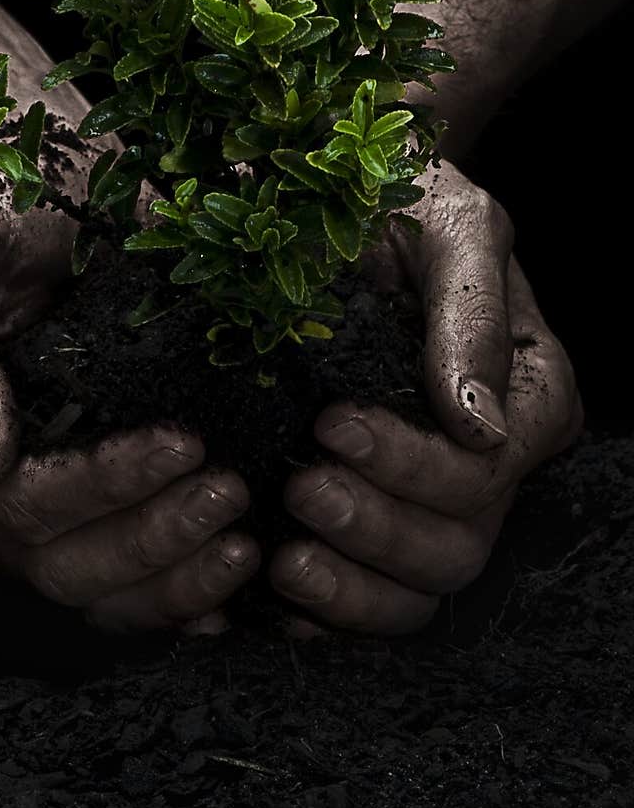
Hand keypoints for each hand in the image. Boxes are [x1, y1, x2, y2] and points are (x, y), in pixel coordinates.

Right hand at [0, 171, 258, 632]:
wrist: (29, 200)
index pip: (14, 501)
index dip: (102, 486)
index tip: (184, 442)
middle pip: (54, 562)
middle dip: (150, 535)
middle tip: (230, 490)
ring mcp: (9, 516)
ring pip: (88, 590)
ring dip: (171, 579)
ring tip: (242, 543)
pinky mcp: (65, 515)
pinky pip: (113, 589)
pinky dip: (172, 597)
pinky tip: (228, 593)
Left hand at [270, 162, 581, 634]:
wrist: (353, 197)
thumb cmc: (412, 201)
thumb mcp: (452, 228)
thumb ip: (470, 317)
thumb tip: (479, 422)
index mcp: (531, 396)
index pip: (486, 469)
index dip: (412, 465)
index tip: (331, 423)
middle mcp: (493, 459)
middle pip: (458, 543)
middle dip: (376, 526)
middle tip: (300, 486)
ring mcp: (437, 496)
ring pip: (420, 588)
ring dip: (352, 583)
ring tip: (283, 554)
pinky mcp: (384, 512)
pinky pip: (372, 596)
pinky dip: (328, 610)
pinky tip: (276, 597)